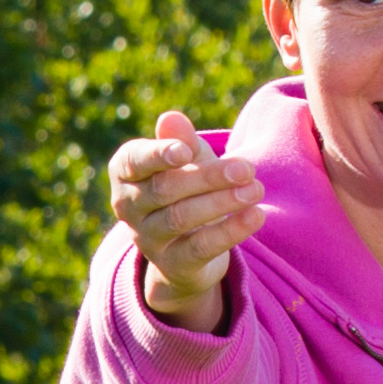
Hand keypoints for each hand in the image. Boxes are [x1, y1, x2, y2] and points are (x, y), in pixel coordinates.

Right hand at [103, 107, 265, 328]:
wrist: (187, 250)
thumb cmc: (185, 189)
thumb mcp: (186, 160)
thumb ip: (181, 140)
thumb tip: (170, 118)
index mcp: (126, 173)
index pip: (134, 161)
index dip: (158, 155)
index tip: (186, 151)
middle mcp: (128, 207)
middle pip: (164, 188)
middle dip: (208, 177)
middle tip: (247, 168)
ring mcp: (148, 239)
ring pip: (181, 217)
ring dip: (222, 201)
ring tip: (256, 189)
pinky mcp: (173, 265)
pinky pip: (200, 247)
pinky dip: (230, 230)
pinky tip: (256, 215)